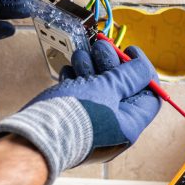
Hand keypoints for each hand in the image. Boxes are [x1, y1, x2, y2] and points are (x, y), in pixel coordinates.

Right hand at [0, 40, 161, 184]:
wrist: (35, 136)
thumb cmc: (74, 117)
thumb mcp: (108, 89)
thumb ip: (129, 76)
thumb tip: (143, 69)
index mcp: (129, 126)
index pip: (149, 96)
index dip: (142, 71)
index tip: (129, 52)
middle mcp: (112, 128)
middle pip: (121, 89)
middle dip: (111, 64)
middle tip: (101, 48)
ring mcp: (90, 125)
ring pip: (97, 89)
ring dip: (91, 68)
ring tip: (81, 57)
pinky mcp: (71, 120)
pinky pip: (80, 97)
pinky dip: (76, 80)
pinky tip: (69, 72)